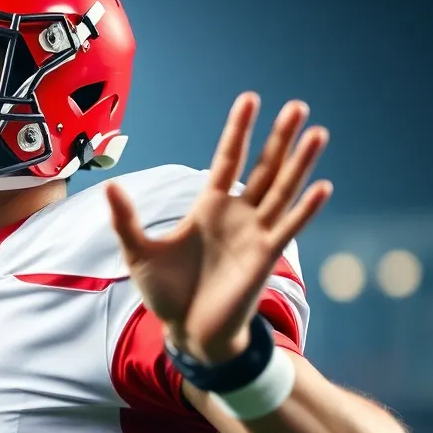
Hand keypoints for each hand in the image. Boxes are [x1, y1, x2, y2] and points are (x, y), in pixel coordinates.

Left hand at [107, 92, 331, 364]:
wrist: (187, 333)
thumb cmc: (166, 293)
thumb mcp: (139, 252)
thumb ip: (127, 219)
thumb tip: (109, 185)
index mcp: (208, 207)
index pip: (228, 159)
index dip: (238, 130)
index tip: (250, 99)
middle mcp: (237, 215)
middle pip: (264, 167)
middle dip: (280, 137)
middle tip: (298, 105)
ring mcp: (254, 235)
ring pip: (282, 191)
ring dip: (300, 164)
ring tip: (318, 133)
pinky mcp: (265, 258)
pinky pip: (289, 228)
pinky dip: (306, 209)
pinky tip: (323, 187)